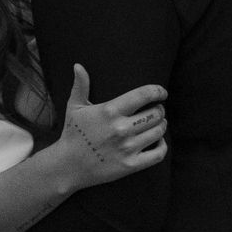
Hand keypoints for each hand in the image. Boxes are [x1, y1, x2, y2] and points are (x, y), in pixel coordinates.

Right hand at [56, 65, 168, 188]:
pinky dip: (163, 146)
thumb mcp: (74, 107)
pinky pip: (158, 154)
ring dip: (162, 125)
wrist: (68, 166)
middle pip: (155, 114)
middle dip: (160, 109)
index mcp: (110, 111)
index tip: (162, 93)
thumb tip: (78, 65)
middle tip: (157, 110)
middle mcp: (120, 128)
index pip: (143, 95)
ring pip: (159, 132)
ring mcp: (127, 148)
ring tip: (158, 123)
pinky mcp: (130, 165)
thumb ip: (81, 85)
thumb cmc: (73, 134)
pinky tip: (158, 141)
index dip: (158, 91)